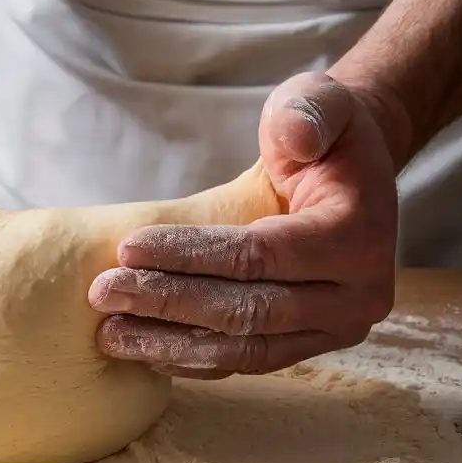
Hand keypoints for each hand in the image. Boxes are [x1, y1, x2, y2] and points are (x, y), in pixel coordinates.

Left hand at [88, 71, 399, 377]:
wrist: (353, 170)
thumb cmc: (325, 131)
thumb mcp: (318, 102)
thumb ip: (305, 110)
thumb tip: (295, 137)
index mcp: (357, 236)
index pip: (261, 255)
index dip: (191, 254)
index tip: (127, 247)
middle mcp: (356, 296)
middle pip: (249, 310)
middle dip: (169, 303)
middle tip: (104, 292)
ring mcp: (336, 329)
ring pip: (247, 348)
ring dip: (174, 344)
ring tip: (111, 333)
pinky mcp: (311, 345)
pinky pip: (249, 359)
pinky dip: (197, 358)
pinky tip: (147, 350)